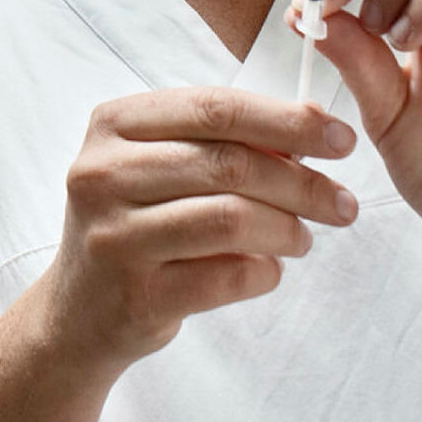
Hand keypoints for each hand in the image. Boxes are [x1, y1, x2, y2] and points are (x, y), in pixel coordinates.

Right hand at [40, 88, 359, 369]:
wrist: (78, 314)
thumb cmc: (135, 225)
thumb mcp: (160, 166)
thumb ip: (222, 141)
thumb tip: (313, 126)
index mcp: (112, 125)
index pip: (214, 108)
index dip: (287, 120)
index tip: (341, 138)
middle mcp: (102, 175)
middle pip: (228, 164)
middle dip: (302, 182)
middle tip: (342, 203)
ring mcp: (114, 238)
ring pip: (231, 219)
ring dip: (287, 229)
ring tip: (303, 239)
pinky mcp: (136, 296)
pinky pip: (226, 277)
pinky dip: (263, 272)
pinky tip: (268, 270)